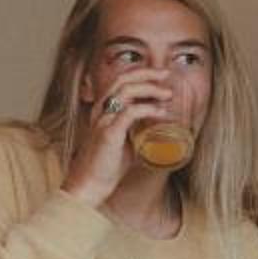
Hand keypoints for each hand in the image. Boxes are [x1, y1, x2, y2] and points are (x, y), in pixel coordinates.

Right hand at [59, 65, 176, 205]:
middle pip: (123, 79)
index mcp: (103, 109)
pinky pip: (130, 112)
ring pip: (126, 91)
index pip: (120, 80)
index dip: (141, 74)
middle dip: (147, 74)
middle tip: (166, 75)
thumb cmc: (106, 165)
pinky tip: (160, 113)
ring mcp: (103, 120)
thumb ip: (135, 129)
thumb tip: (156, 125)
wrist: (90, 184)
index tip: (161, 76)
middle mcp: (100, 110)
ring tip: (167, 95)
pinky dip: (148, 109)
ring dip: (150, 89)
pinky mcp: (109, 133)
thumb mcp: (124, 141)